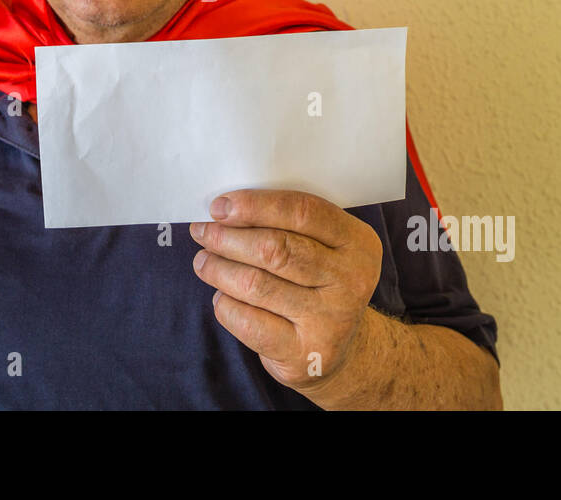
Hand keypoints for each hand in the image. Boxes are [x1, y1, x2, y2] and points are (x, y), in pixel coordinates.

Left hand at [190, 189, 383, 395]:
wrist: (337, 352)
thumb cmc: (317, 286)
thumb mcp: (323, 250)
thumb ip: (288, 225)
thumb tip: (226, 210)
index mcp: (358, 243)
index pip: (303, 212)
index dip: (256, 206)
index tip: (219, 206)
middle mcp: (351, 281)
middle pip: (275, 249)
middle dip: (228, 237)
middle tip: (202, 232)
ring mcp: (330, 320)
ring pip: (256, 284)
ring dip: (218, 268)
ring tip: (203, 261)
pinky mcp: (304, 353)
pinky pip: (248, 322)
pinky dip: (225, 304)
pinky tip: (221, 295)